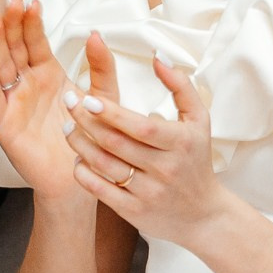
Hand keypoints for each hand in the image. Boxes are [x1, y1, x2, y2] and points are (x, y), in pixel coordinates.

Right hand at [0, 0, 81, 201]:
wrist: (79, 178)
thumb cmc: (90, 138)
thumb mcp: (104, 96)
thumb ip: (101, 66)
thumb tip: (95, 32)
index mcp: (48, 74)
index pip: (35, 41)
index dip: (32, 22)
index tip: (31, 1)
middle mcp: (27, 84)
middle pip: (15, 47)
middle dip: (11, 24)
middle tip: (9, 0)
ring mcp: (14, 101)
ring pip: (2, 65)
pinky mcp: (5, 122)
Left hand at [64, 37, 224, 248]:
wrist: (204, 214)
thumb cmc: (196, 159)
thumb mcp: (199, 120)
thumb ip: (180, 86)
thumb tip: (158, 58)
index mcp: (180, 143)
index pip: (141, 127)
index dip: (112, 113)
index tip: (88, 98)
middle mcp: (165, 169)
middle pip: (116, 144)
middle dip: (86, 122)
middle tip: (68, 102)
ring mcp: (149, 192)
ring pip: (104, 166)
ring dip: (80, 144)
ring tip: (68, 127)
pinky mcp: (135, 212)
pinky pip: (100, 191)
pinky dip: (84, 173)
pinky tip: (78, 157)